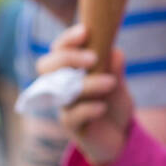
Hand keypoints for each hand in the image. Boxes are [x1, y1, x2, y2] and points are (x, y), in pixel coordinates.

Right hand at [38, 24, 132, 165]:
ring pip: (62, 91)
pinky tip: (102, 107)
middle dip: (68, 58)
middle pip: (46, 66)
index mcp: (69, 69)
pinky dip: (87, 109)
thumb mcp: (117, 81)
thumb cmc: (112, 101)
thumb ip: (114, 67)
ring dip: (88, 85)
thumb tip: (115, 52)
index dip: (68, 40)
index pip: (58, 49)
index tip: (85, 31)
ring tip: (111, 83)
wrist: (119, 134)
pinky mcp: (71, 126)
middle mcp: (60, 86)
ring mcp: (64, 105)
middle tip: (94, 58)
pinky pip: (72, 116)